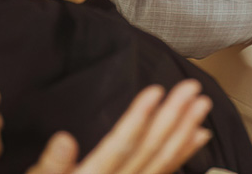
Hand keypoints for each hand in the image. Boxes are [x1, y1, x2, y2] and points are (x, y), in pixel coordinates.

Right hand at [25, 81, 212, 173]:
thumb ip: (49, 166)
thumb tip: (64, 140)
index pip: (120, 147)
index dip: (138, 119)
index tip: (156, 91)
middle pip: (148, 150)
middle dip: (172, 117)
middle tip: (191, 87)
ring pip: (163, 161)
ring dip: (185, 131)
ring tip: (202, 106)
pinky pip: (165, 172)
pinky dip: (184, 154)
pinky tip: (199, 135)